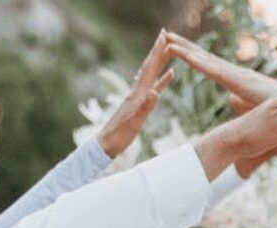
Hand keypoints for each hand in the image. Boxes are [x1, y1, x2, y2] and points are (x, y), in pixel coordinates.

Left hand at [96, 31, 175, 159]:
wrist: (107, 144)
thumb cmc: (119, 136)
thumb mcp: (133, 122)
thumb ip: (144, 107)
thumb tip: (155, 92)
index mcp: (137, 94)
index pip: (149, 69)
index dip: (157, 53)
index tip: (164, 37)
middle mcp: (137, 92)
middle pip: (150, 66)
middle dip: (157, 50)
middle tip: (166, 34)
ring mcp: (139, 97)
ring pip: (152, 74)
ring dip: (160, 61)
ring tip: (168, 49)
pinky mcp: (140, 104)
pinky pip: (155, 87)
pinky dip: (163, 80)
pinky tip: (169, 75)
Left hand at [164, 32, 276, 113]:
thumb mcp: (254, 107)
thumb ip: (242, 103)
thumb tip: (232, 101)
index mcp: (235, 79)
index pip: (208, 65)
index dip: (192, 54)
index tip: (174, 45)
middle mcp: (234, 73)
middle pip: (203, 56)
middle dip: (183, 45)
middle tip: (163, 34)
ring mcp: (236, 75)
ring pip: (205, 60)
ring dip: (185, 48)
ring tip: (166, 39)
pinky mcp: (238, 81)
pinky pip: (212, 70)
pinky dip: (196, 61)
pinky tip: (182, 55)